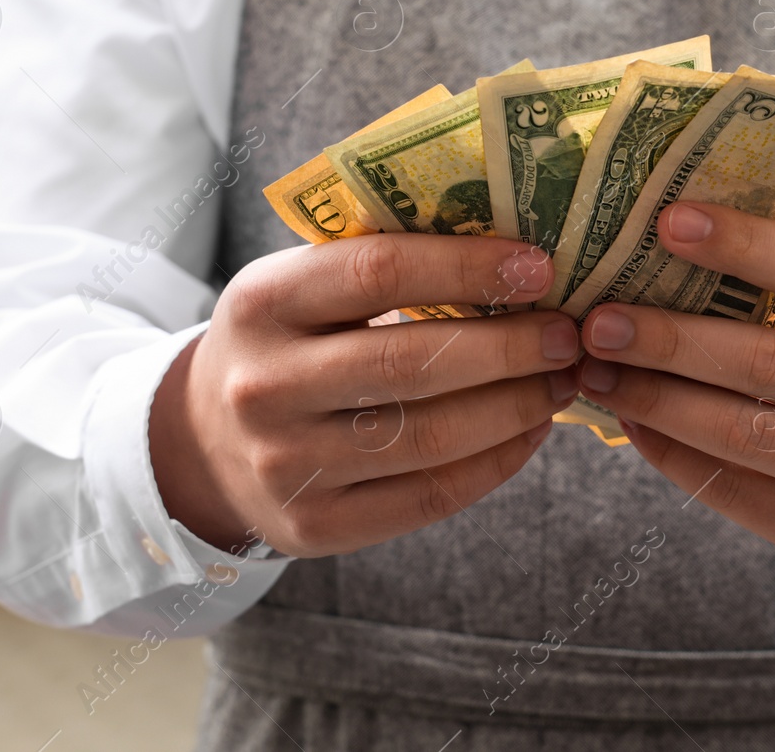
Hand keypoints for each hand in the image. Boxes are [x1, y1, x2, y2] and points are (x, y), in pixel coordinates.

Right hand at [150, 236, 578, 554]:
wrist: (206, 441)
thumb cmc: (289, 340)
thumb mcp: (303, 284)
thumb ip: (383, 261)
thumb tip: (516, 248)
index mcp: (262, 302)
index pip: (377, 271)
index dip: (468, 266)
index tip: (540, 267)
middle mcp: (264, 385)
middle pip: (412, 361)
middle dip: (510, 346)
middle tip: (569, 333)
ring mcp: (286, 464)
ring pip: (430, 437)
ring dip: (516, 407)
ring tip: (562, 381)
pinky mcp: (314, 526)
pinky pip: (429, 496)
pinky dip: (497, 462)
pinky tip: (531, 430)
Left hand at [575, 202, 774, 588]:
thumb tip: (670, 240)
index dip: (742, 243)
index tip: (668, 222)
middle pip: (765, 361)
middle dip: (670, 339)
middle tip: (599, 322)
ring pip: (742, 432)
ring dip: (656, 400)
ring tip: (598, 373)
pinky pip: (733, 490)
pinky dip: (670, 453)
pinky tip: (630, 422)